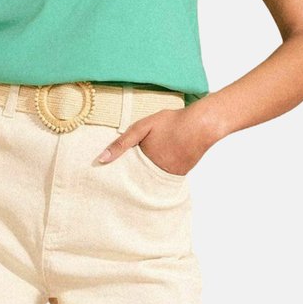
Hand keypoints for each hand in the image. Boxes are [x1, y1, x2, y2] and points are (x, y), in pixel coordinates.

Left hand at [96, 107, 214, 175]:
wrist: (201, 125)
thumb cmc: (171, 123)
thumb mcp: (142, 127)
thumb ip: (122, 143)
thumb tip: (101, 159)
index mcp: (143, 163)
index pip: (124, 174)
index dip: (116, 173)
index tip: (106, 177)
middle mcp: (155, 174)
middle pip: (136, 180)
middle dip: (129, 179)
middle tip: (118, 178)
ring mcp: (168, 176)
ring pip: (150, 180)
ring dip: (144, 177)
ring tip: (137, 172)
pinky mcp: (179, 176)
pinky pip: (163, 179)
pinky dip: (158, 174)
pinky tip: (157, 165)